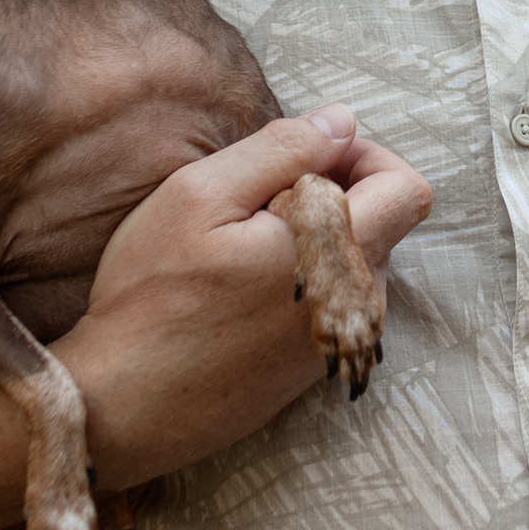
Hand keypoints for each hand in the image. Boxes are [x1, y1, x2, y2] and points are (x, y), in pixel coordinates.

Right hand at [57, 103, 432, 491]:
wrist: (118, 407)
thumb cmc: (152, 297)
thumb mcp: (201, 196)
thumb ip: (281, 150)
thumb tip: (340, 122)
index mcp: (339, 258)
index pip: (409, 190)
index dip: (366, 157)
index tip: (308, 159)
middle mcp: (355, 308)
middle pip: (381, 226)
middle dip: (333, 196)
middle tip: (255, 200)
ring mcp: (332, 345)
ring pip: (351, 268)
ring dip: (312, 242)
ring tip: (239, 247)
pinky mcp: (306, 375)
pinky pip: (325, 307)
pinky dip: (296, 283)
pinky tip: (233, 290)